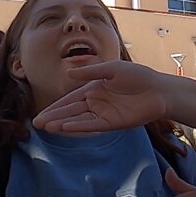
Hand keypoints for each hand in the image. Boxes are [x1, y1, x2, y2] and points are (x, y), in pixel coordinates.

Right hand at [33, 60, 166, 132]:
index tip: (41, 114)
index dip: (56, 107)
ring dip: (63, 123)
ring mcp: (103, 114)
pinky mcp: (113, 123)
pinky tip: (65, 128)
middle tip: (36, 124)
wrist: (159, 90)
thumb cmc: (138, 76)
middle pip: (70, 111)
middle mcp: (96, 103)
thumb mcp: (112, 69)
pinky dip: (79, 126)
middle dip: (54, 117)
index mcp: (94, 89)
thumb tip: (70, 72)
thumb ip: (91, 71)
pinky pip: (92, 125)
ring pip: (78, 120)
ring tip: (46, 127)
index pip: (70, 99)